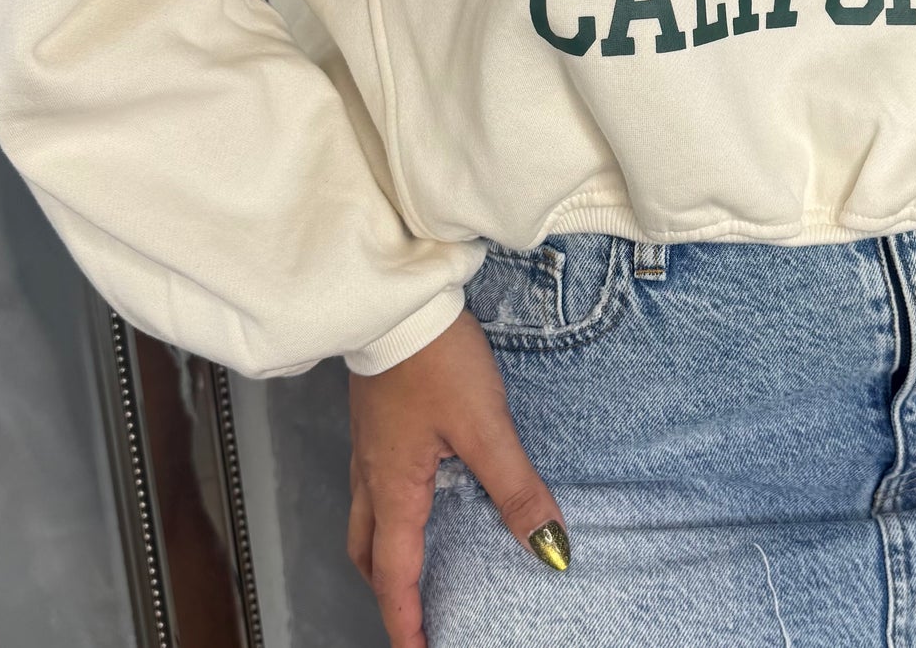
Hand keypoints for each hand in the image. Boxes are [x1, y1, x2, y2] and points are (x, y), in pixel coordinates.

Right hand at [346, 307, 570, 647]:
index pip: (395, 578)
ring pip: (366, 516)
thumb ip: (517, 490)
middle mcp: (371, 473)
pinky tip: (423, 485)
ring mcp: (369, 443)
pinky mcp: (377, 415)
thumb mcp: (485, 427)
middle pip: (368, 553)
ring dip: (386, 548)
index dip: (408, 624)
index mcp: (393, 489)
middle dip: (388, 591)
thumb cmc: (434, 358)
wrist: (398, 300)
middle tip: (416, 614)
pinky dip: (391, 505)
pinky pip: (373, 479)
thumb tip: (549, 548)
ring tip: (418, 560)